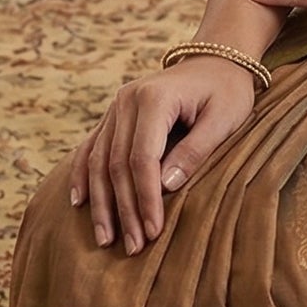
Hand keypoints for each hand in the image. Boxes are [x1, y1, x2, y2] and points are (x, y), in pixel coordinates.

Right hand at [68, 58, 256, 253]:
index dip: (145, 198)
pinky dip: (82, 176)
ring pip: (97, 161)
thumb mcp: (224, 119)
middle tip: (132, 247)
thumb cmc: (227, 91)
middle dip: (124, 209)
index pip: (142, 158)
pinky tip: (80, 203)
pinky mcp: (113, 115)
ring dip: (101, 202)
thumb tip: (165, 187)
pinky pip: (90, 148)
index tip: (153, 231)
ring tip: (105, 238)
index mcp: (154, 99)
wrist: (216, 60)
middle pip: (116, 164)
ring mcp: (115, 107)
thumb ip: (195, 151)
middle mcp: (126, 100)